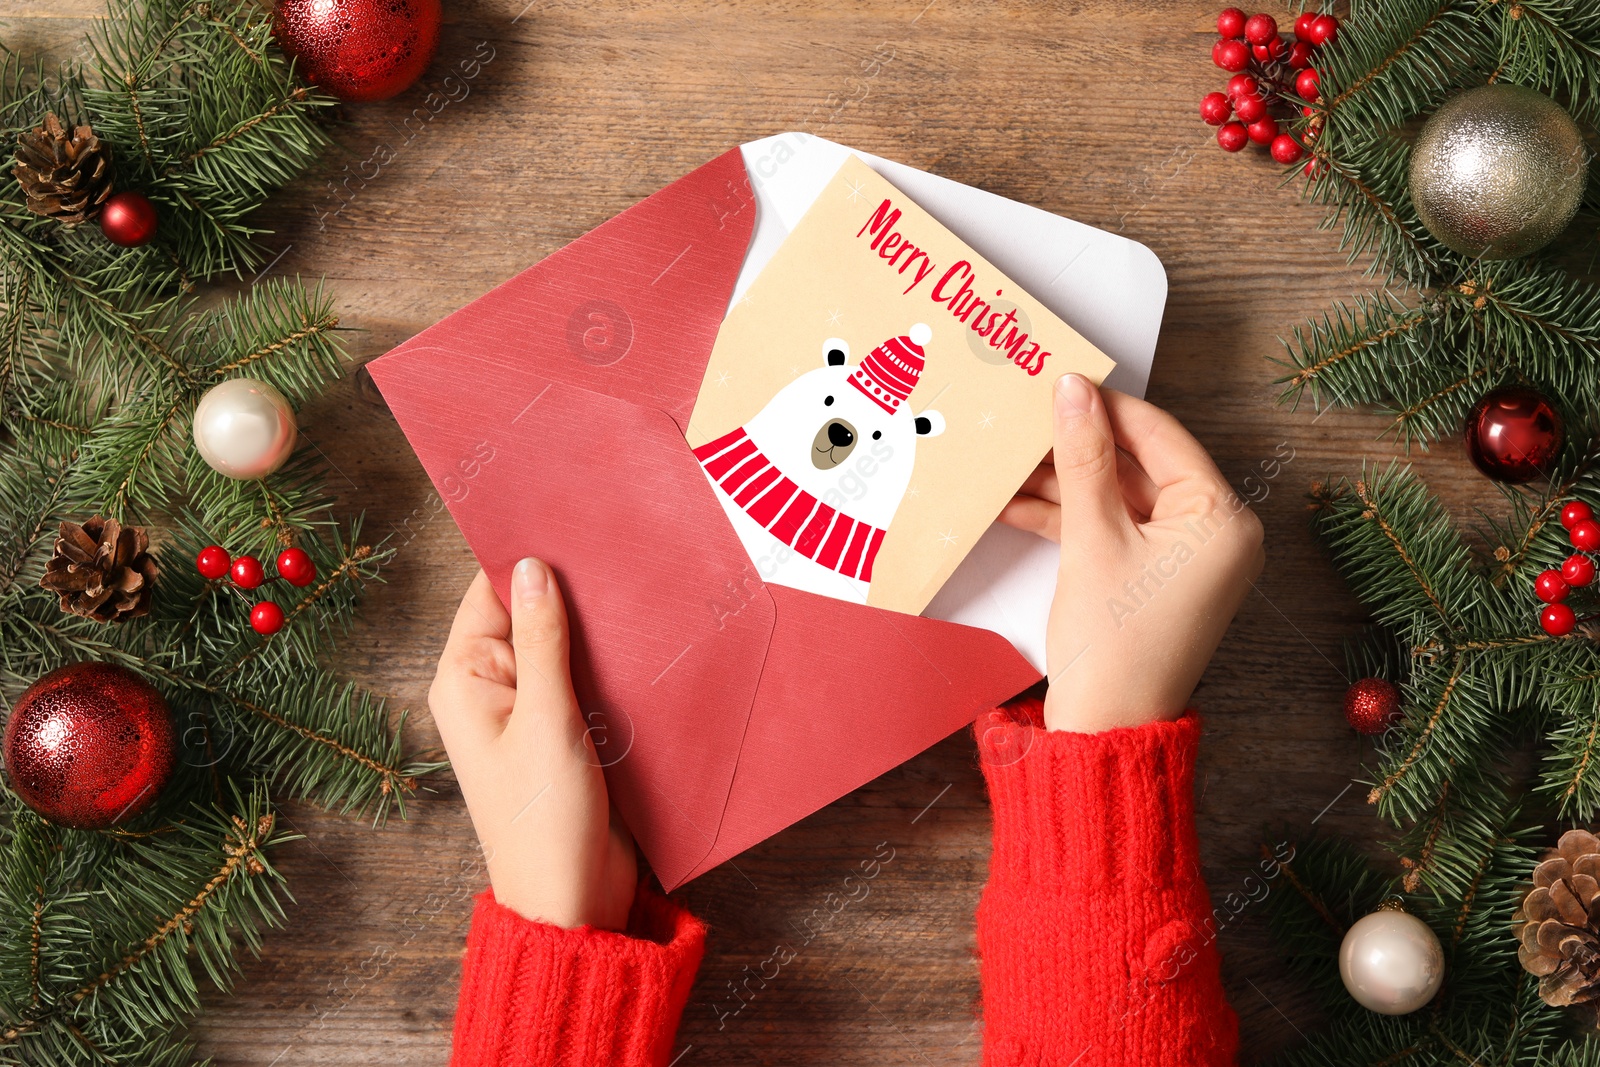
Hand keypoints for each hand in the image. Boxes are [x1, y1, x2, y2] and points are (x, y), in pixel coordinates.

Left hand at [429, 560, 636, 929]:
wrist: (572, 899)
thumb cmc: (543, 820)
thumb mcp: (546, 720)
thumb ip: (542, 640)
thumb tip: (534, 568)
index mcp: (464, 680)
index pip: (489, 593)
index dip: (528, 559)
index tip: (572, 520)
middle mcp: (491, 689)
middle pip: (529, 613)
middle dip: (571, 592)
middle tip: (620, 555)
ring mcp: (528, 710)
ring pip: (564, 644)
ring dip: (597, 630)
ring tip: (639, 595)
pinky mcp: (564, 730)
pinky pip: (584, 678)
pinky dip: (609, 664)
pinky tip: (643, 645)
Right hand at [998, 374, 1263, 732]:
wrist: (1105, 731)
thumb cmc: (1114, 647)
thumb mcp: (1091, 538)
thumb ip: (1082, 458)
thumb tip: (1073, 390)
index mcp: (1221, 518)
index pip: (1160, 435)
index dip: (1105, 407)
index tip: (1057, 382)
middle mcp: (1215, 532)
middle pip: (1139, 464)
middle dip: (1077, 446)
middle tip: (1025, 419)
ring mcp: (1185, 556)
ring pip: (1118, 496)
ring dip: (1064, 481)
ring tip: (1008, 459)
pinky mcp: (1154, 576)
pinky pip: (1113, 528)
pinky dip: (1069, 516)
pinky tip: (1015, 503)